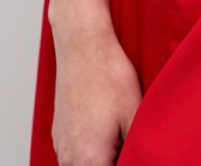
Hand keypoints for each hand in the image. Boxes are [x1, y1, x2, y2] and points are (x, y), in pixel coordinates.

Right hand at [50, 21, 141, 165]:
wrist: (83, 46)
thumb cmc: (110, 78)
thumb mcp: (134, 117)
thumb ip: (137, 151)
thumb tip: (142, 160)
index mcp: (89, 161)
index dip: (127, 165)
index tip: (136, 154)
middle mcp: (69, 159)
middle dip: (114, 163)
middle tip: (128, 143)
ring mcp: (60, 146)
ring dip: (100, 160)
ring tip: (118, 138)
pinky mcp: (58, 134)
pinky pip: (73, 155)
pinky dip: (88, 152)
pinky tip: (104, 130)